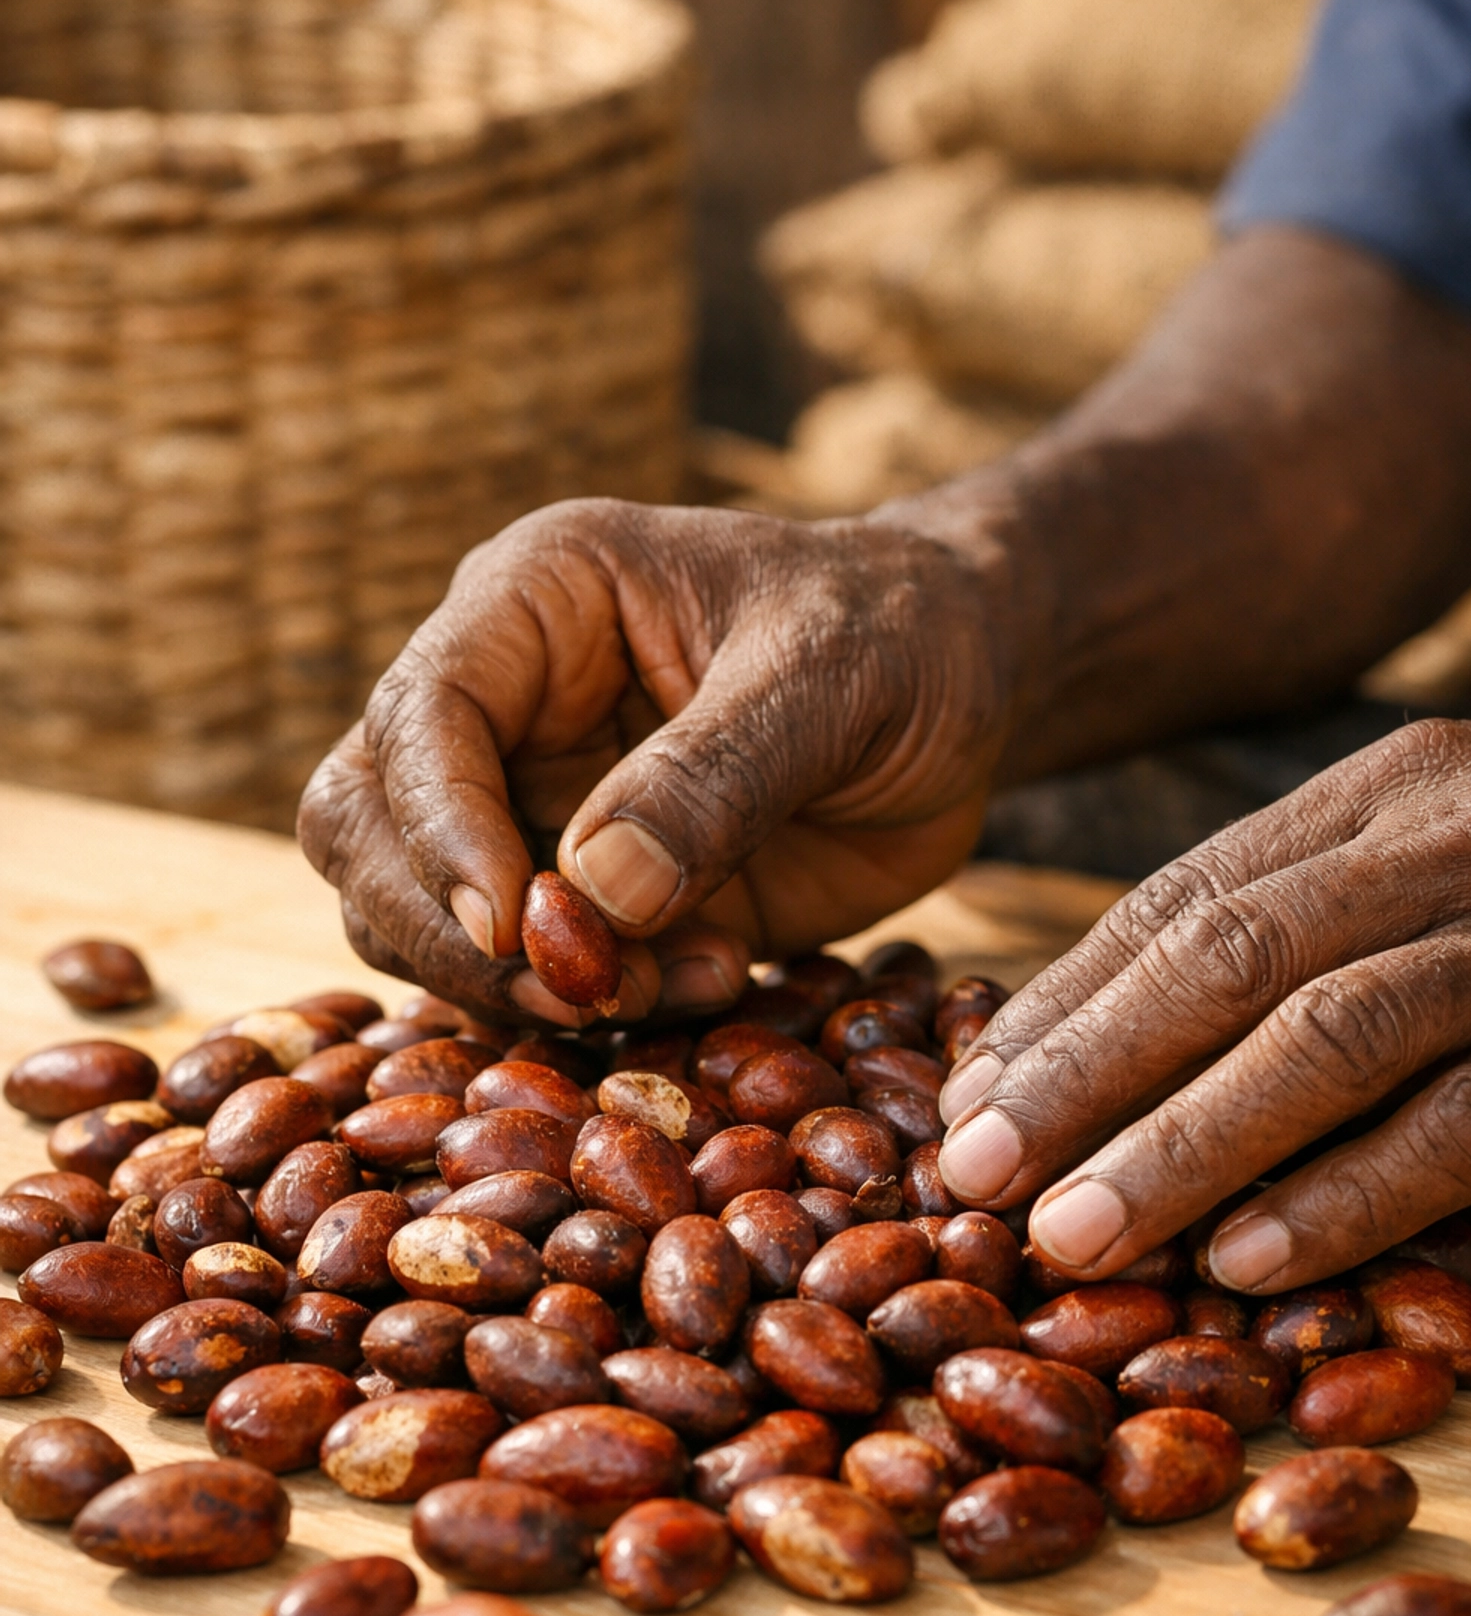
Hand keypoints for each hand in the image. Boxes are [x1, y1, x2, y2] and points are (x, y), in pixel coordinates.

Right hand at [299, 496, 1012, 1023]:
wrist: (961, 688)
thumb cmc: (897, 635)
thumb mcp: (833, 677)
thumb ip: (718, 774)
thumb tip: (593, 890)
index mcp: (535, 603)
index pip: (419, 716)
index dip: (441, 828)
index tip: (515, 922)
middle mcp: (502, 705)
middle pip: (365, 827)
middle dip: (450, 928)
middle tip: (577, 987)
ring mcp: (528, 806)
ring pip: (414, 917)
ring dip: (516, 984)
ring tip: (664, 985)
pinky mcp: (580, 899)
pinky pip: (521, 977)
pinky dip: (586, 1012)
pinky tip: (704, 988)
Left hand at [936, 719, 1470, 1291]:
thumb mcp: (1430, 864)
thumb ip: (1287, 930)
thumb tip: (1075, 1063)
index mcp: (1386, 790)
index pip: (1185, 896)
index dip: (1065, 1003)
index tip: (968, 1099)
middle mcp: (1452, 843)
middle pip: (1231, 958)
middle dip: (1088, 1072)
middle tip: (980, 1173)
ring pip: (1329, 1039)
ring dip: (1186, 1147)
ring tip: (1077, 1234)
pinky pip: (1465, 1123)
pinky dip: (1346, 1196)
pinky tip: (1245, 1259)